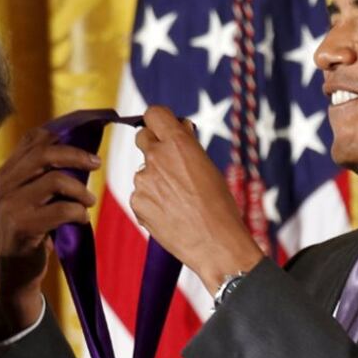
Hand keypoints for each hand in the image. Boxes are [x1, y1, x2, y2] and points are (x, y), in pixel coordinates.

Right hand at [0, 126, 100, 333]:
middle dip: (77, 156)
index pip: (33, 139)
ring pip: (56, 180)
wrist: (14, 272)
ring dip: (81, 191)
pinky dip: (79, 213)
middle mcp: (5, 183)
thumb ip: (43, 174)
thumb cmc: (30, 230)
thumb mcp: (29, 197)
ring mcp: (11, 204)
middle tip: (97, 164)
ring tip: (89, 201)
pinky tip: (81, 219)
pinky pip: (61, 210)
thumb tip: (79, 150)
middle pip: (46, 153)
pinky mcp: (22, 226)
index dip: (63, 136)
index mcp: (7, 171)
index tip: (85, 147)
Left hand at [130, 105, 263, 290]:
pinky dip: (151, 201)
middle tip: (169, 162)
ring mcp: (143, 180)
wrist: (215, 244)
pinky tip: (170, 214)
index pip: (154, 113)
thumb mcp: (210, 168)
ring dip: (155, 179)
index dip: (159, 120)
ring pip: (144, 171)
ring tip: (179, 201)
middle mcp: (156, 157)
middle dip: (153, 145)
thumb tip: (180, 128)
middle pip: (142, 137)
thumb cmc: (220, 206)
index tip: (164, 127)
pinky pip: (141, 194)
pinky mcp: (136, 202)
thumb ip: (189, 146)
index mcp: (178, 144)